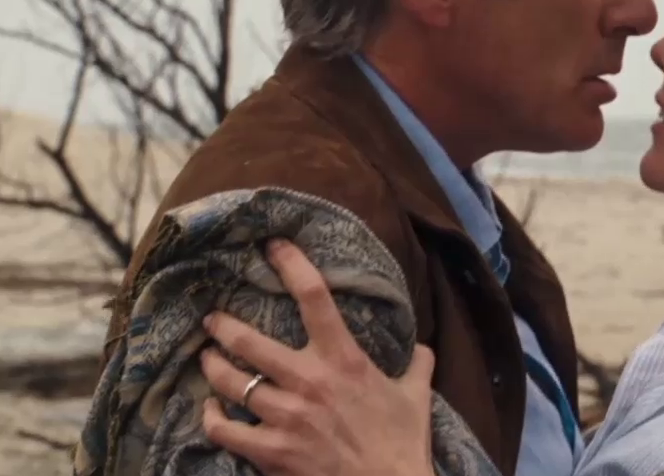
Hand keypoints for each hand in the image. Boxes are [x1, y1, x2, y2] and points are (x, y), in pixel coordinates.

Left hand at [200, 239, 435, 475]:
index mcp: (344, 359)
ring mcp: (285, 417)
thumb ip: (417, 364)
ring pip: (231, 382)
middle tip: (213, 319)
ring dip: (213, 367)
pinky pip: (224, 428)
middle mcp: (309, 381)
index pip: (314, 296)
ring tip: (207, 358)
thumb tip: (423, 348)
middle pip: (250, 341)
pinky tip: (211, 410)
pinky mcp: (271, 451)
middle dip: (224, 326)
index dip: (290, 264)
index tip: (272, 247)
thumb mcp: (416, 395)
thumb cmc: (402, 442)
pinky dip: (212, 417)